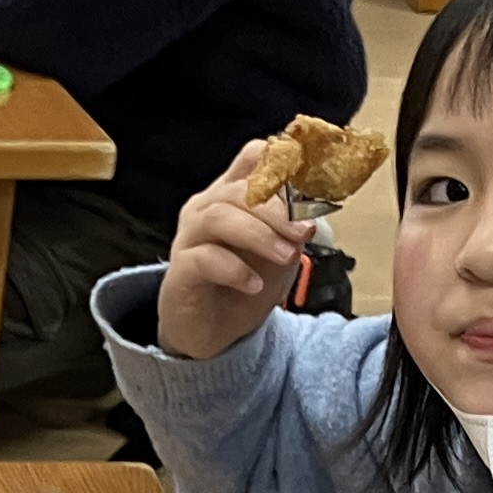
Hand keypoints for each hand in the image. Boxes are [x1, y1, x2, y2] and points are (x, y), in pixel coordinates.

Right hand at [153, 149, 315, 362]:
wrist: (215, 333)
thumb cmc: (244, 287)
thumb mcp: (280, 254)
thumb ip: (293, 230)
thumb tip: (312, 215)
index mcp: (232, 196)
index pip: (253, 159)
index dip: (283, 162)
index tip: (311, 181)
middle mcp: (206, 209)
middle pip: (239, 190)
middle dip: (277, 210)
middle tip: (304, 233)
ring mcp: (189, 238)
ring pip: (220, 217)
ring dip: (259, 235)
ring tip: (285, 257)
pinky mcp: (180, 271)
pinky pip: (205, 259)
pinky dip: (235, 270)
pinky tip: (253, 284)